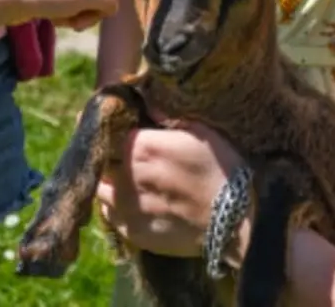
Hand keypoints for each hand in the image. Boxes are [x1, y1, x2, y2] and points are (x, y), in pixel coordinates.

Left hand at [96, 124, 247, 260]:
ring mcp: (126, 207)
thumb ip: (169, 116)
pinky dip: (115, 207)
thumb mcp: (202, 131)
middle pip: (103, 161)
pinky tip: (129, 203)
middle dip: (109, 155)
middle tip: (119, 153)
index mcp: (141, 146)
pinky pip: (111, 216)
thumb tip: (149, 103)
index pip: (111, 131)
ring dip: (108, 182)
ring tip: (122, 179)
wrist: (232, 220)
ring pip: (101, 189)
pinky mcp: (133, 232)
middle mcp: (125, 176)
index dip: (113, 127)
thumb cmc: (220, 169)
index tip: (110, 124)